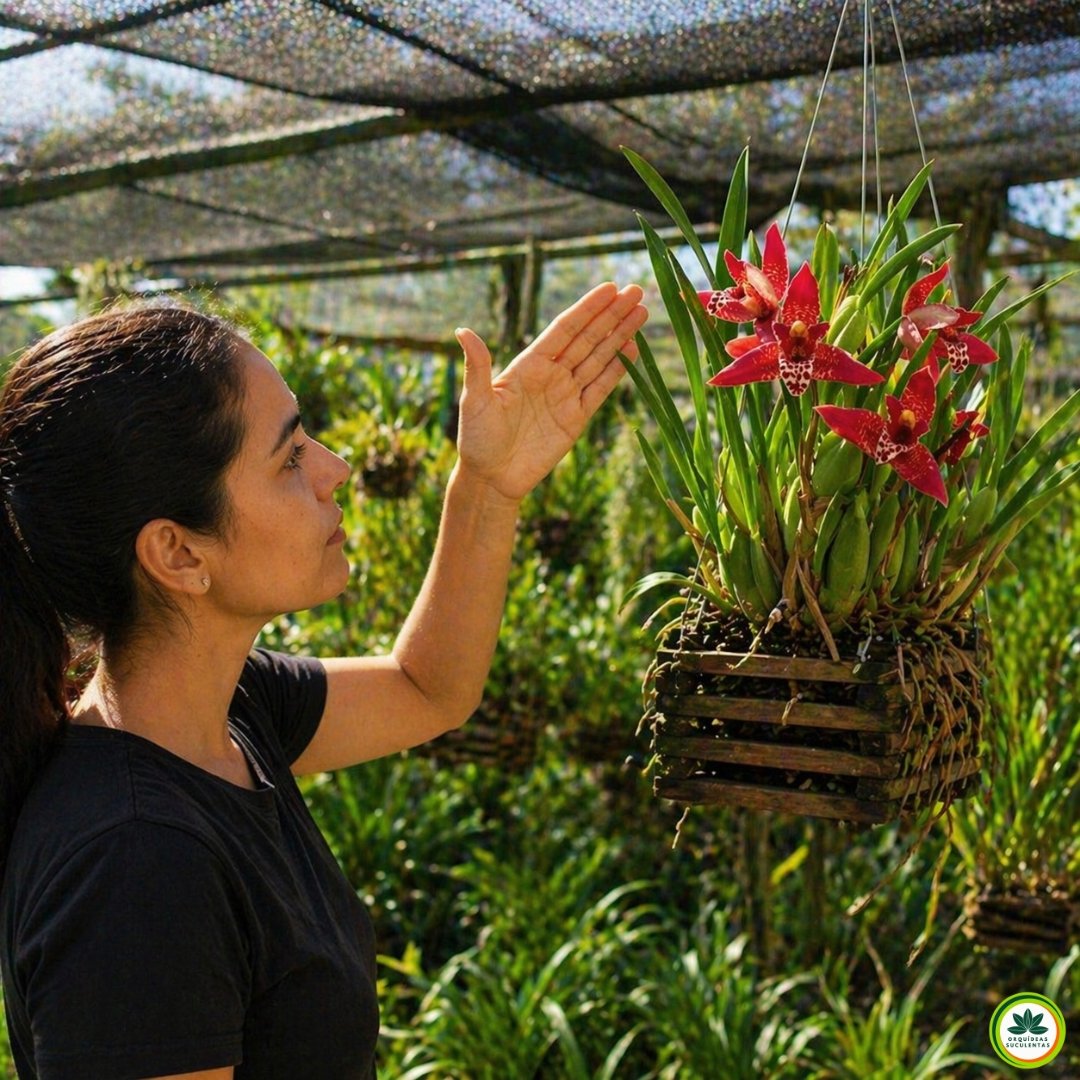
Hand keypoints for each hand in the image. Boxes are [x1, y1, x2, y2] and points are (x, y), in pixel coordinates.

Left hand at [453, 282, 647, 502]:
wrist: (492, 478)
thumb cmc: (477, 438)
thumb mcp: (474, 401)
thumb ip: (477, 366)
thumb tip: (463, 330)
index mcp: (528, 364)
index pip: (564, 329)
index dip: (588, 309)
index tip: (610, 289)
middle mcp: (550, 375)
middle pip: (588, 338)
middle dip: (612, 315)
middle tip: (636, 292)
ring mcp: (565, 395)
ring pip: (599, 359)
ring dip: (620, 336)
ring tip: (642, 313)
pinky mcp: (576, 418)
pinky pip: (601, 389)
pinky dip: (617, 370)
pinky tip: (632, 350)